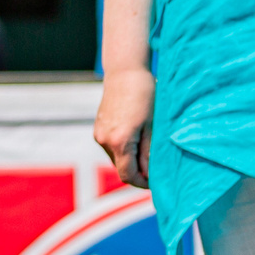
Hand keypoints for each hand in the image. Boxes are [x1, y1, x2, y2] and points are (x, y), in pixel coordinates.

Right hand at [94, 67, 154, 188]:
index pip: (128, 176)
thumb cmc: (145, 95)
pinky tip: (136, 135)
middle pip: (122, 168)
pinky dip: (124, 148)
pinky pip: (111, 147)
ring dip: (131, 159)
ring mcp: (99, 134)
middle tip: (156, 165)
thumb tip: (150, 175)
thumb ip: (149, 154)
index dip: (143, 183)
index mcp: (119, 142)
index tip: (156, 181)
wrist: (125, 71)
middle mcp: (104, 141)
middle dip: (138, 171)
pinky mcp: (98, 128)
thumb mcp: (153, 126)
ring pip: (116, 158)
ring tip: (147, 146)